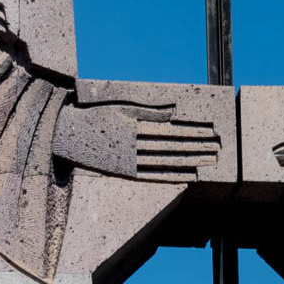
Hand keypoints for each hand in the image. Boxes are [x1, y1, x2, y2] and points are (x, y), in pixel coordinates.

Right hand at [52, 102, 219, 181]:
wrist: (63, 136)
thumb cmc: (94, 117)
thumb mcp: (121, 108)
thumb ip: (149, 111)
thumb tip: (175, 110)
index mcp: (134, 124)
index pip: (171, 128)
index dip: (193, 130)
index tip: (212, 130)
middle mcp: (134, 143)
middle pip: (173, 145)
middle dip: (198, 145)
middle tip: (220, 146)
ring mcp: (130, 160)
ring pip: (167, 160)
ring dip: (191, 160)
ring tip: (212, 159)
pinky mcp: (125, 173)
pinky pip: (154, 175)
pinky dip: (174, 175)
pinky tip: (191, 175)